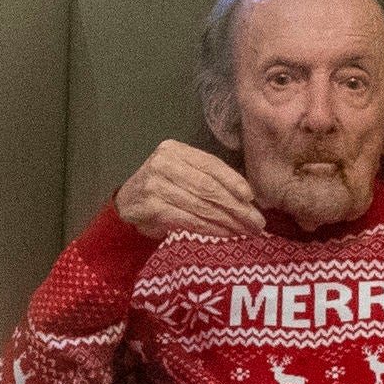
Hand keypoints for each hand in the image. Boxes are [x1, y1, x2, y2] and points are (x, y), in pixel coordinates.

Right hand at [115, 140, 263, 238]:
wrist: (127, 206)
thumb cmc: (163, 190)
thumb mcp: (183, 174)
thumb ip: (208, 178)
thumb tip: (248, 198)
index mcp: (176, 150)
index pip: (211, 164)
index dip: (234, 181)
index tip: (251, 197)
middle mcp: (164, 163)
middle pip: (208, 186)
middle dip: (236, 206)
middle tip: (257, 222)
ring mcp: (156, 185)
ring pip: (201, 205)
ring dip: (227, 220)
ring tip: (246, 231)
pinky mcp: (152, 207)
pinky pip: (189, 220)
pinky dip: (211, 228)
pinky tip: (226, 234)